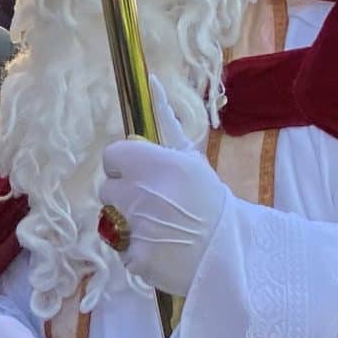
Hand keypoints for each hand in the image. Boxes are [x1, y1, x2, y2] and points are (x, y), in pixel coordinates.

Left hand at [98, 79, 225, 297]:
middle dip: (125, 195)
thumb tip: (150, 81)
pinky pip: (121, 247)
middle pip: (108, 189)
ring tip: (158, 228)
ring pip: (110, 219)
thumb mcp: (192, 157)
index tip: (141, 175)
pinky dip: (136, 249)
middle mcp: (137, 192)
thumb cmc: (210, 199)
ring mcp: (133, 227)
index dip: (125, 166)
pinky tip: (160, 248)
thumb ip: (167, 122)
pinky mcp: (133, 256)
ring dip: (127, 222)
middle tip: (155, 204)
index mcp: (152, 164)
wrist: (229, 251)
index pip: (112, 156)